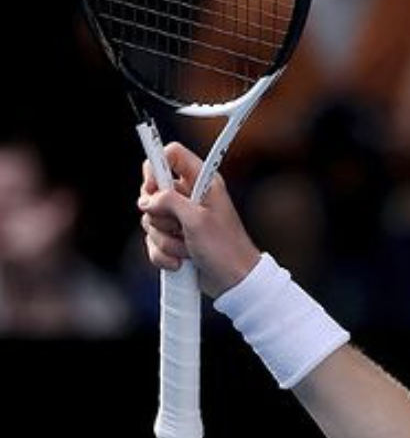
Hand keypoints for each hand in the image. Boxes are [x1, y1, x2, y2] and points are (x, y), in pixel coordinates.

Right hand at [137, 143, 260, 297]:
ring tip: (187, 248)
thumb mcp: (197, 220)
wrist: (234, 282)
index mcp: (202, 182)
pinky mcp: (174, 239)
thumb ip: (169, 201)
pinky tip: (181, 262)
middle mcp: (189, 197)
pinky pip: (152, 241)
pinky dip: (163, 254)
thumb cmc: (225, 249)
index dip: (156, 167)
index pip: (171, 155)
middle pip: (152, 190)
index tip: (155, 188)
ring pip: (150, 219)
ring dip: (165, 239)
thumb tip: (148, 200)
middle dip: (159, 214)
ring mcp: (180, 219)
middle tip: (178, 226)